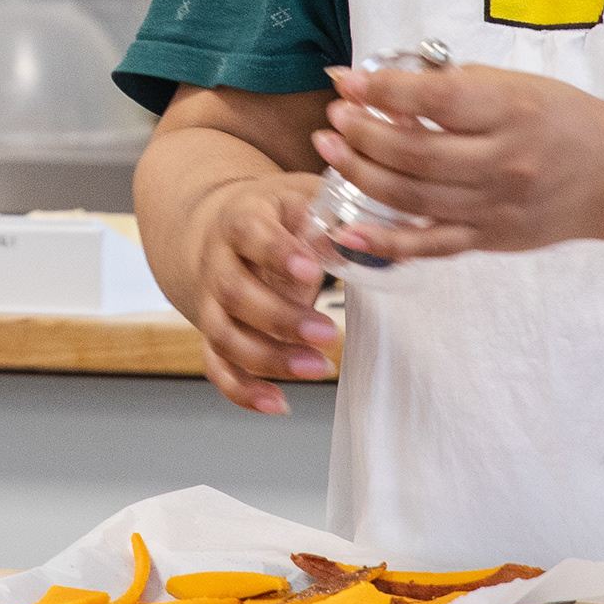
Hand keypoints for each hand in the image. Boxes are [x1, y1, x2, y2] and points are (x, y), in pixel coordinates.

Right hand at [186, 174, 338, 413]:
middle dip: (281, 318)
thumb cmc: (280, 214)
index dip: (277, 252)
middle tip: (329, 333)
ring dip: (269, 358)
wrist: (228, 227)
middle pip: (234, 292)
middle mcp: (218, 262)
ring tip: (319, 368)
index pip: (250, 233)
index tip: (313, 269)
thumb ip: (341, 219)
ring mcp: (210, 302)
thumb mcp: (306, 199)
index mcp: (241, 219)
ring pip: (223, 335)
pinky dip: (243, 391)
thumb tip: (392, 242)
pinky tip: (280, 404)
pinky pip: (218, 367)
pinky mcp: (213, 335)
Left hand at [315, 59, 603, 260]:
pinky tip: (347, 226)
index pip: (437, 99)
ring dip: (360, 172)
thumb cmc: (560, 118)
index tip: (349, 80)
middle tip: (335, 116)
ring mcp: (494, 206)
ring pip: (412, 196)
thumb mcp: (515, 85)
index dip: (384, 90)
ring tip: (330, 150)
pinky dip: (384, 240)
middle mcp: (503, 161)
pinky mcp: (488, 239)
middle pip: (415, 152)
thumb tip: (384, 82)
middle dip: (362, 132)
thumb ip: (455, 85)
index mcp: (512, 111)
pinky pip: (428, 245)